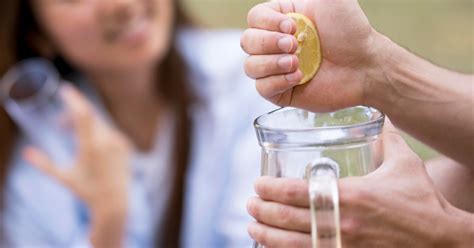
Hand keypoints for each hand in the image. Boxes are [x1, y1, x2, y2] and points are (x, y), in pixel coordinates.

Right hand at [24, 85, 130, 247]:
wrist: (114, 202)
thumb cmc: (86, 190)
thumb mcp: (64, 178)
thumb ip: (44, 165)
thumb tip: (26, 152)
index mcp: (91, 147)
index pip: (82, 115)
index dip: (73, 99)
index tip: (65, 88)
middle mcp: (108, 142)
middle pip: (89, 116)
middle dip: (72, 115)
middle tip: (59, 124)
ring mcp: (119, 142)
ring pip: (98, 123)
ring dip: (83, 124)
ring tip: (70, 136)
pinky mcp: (126, 144)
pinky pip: (109, 131)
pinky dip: (97, 131)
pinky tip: (89, 144)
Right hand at [241, 0, 385, 111]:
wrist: (365, 66)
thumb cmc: (351, 32)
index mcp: (282, 20)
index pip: (254, 18)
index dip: (267, 22)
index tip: (292, 26)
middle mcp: (276, 44)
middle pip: (247, 41)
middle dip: (268, 43)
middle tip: (295, 45)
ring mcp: (277, 69)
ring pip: (250, 67)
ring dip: (271, 64)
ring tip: (296, 63)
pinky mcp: (282, 92)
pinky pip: (261, 88)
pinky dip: (276, 82)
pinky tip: (297, 78)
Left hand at [247, 120, 473, 246]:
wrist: (439, 238)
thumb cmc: (421, 200)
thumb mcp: (405, 163)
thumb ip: (388, 138)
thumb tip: (380, 118)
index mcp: (350, 195)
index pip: (298, 192)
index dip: (272, 190)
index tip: (258, 185)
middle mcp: (341, 222)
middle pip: (287, 219)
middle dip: (262, 211)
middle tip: (249, 204)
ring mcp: (342, 245)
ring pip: (292, 244)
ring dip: (266, 235)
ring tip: (253, 226)